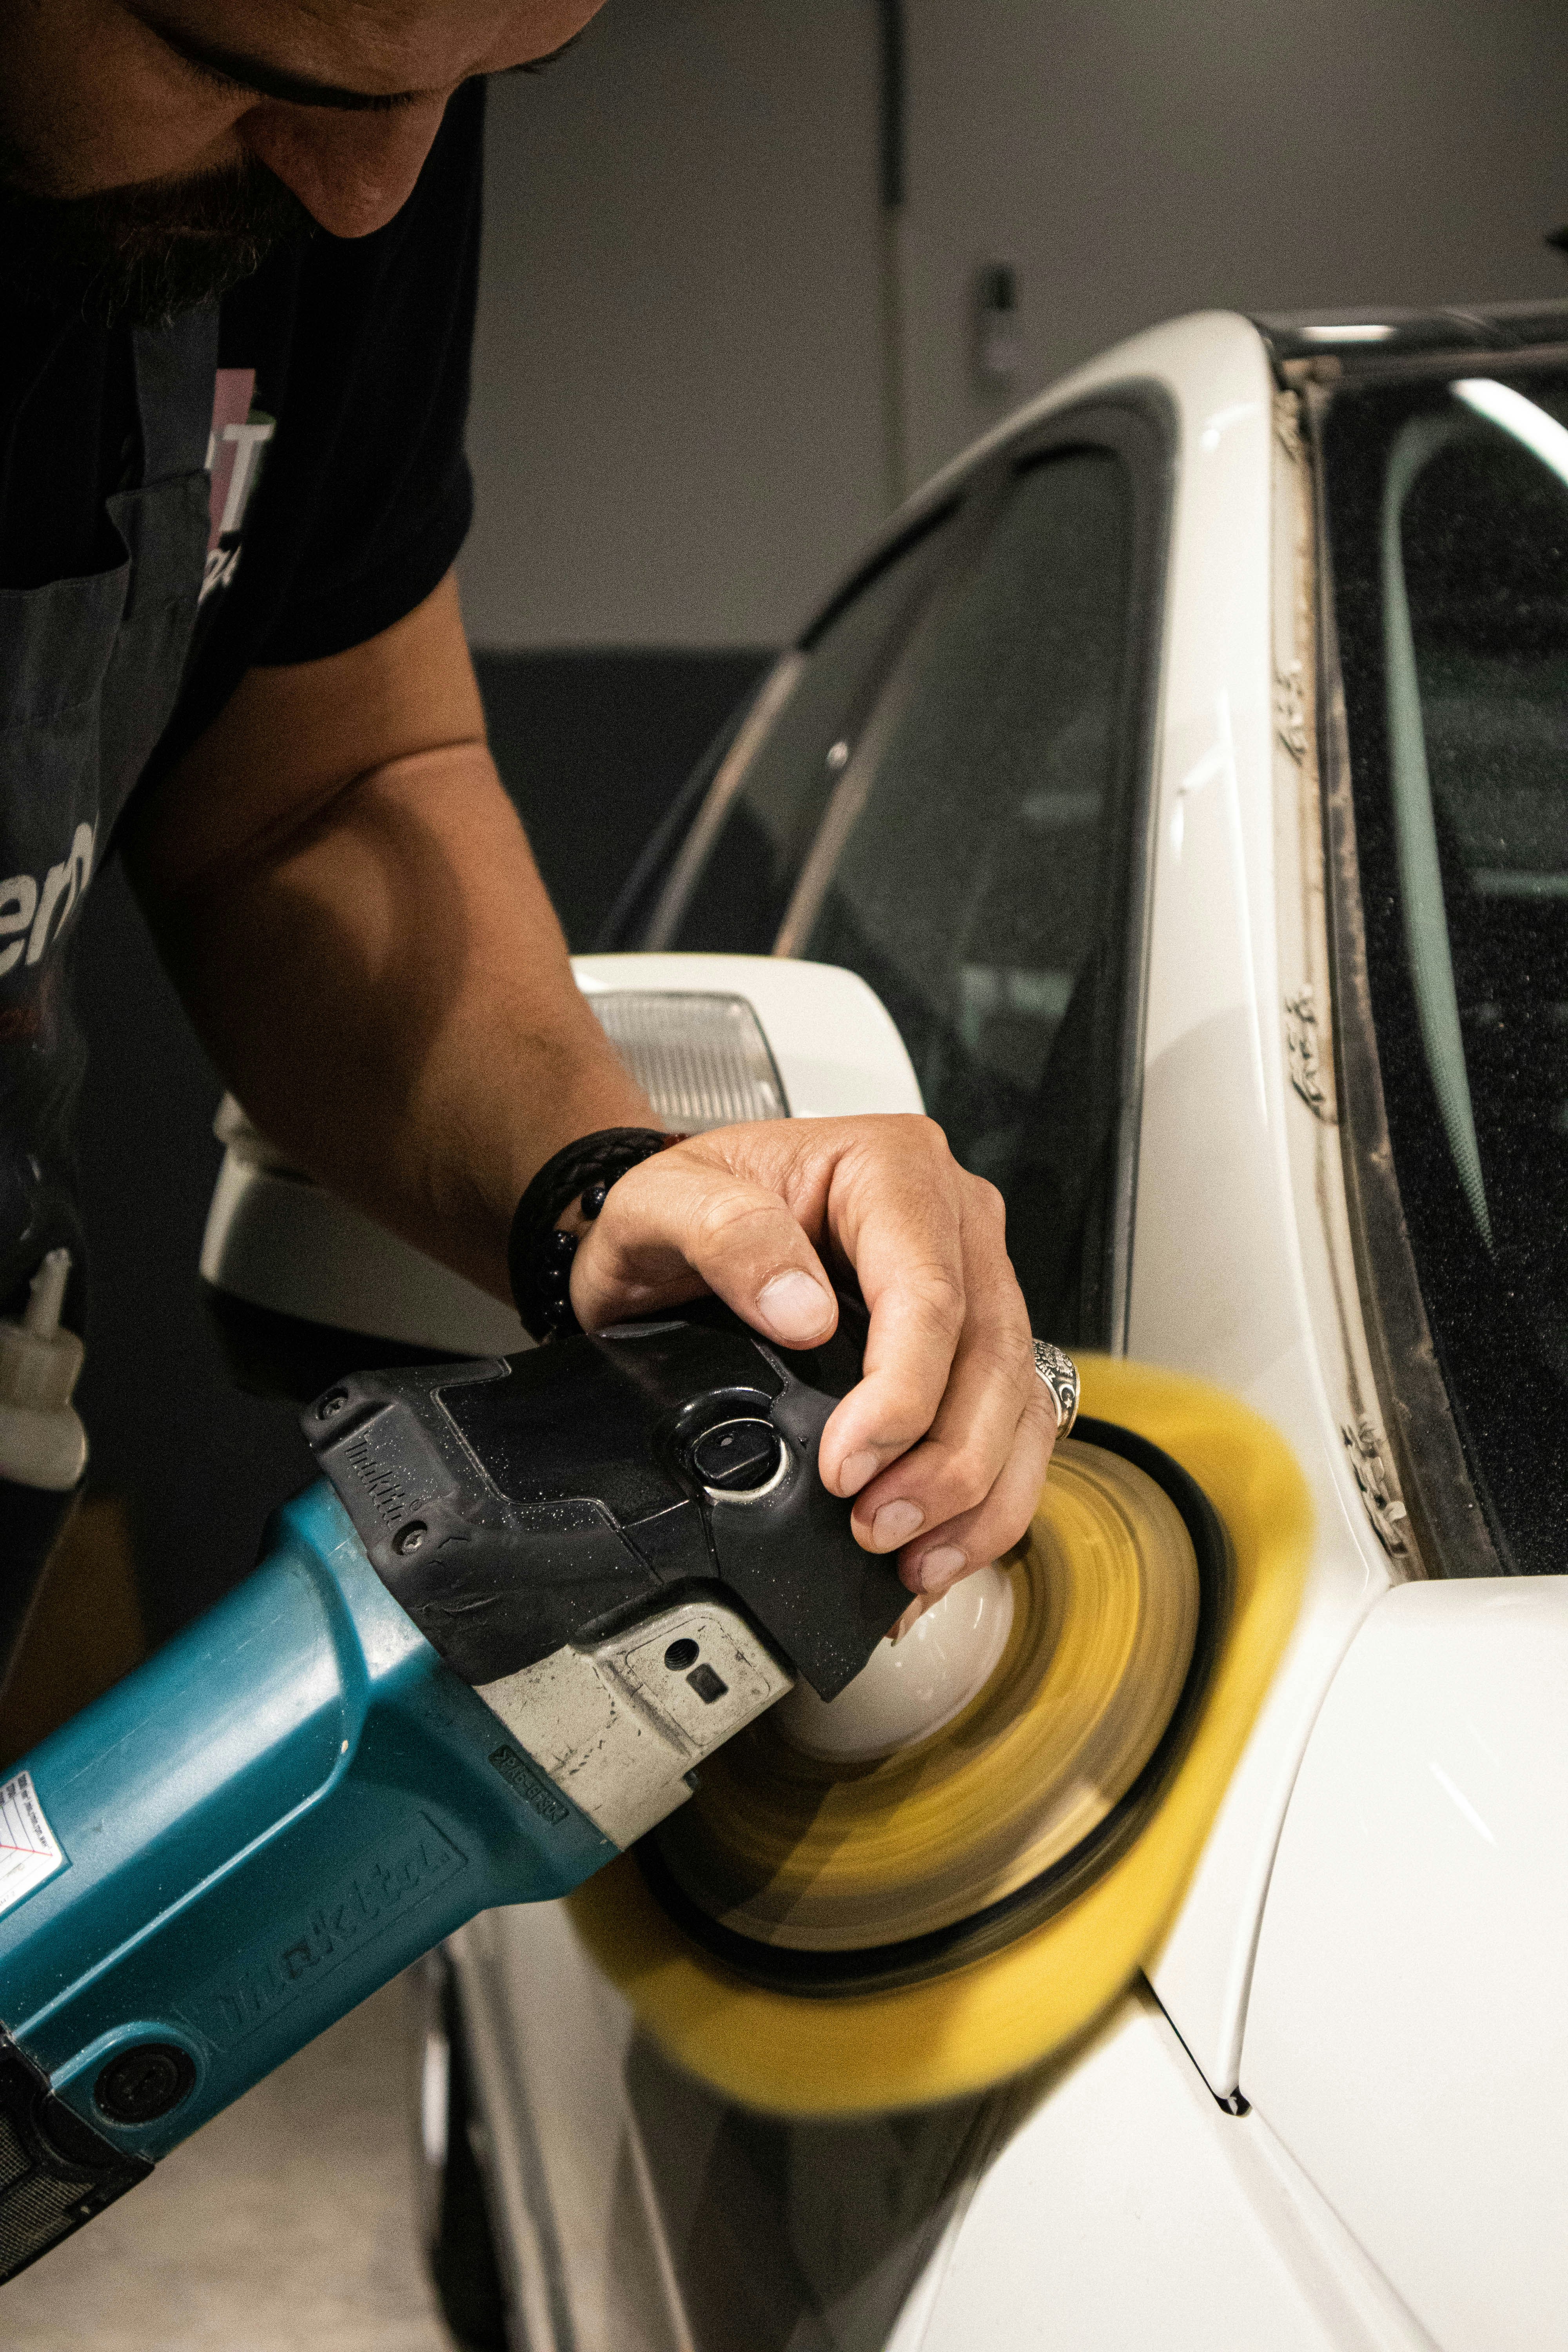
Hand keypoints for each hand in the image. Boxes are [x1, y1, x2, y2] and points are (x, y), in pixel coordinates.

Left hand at [568, 1117, 1057, 1601]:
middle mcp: (953, 1221)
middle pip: (991, 1353)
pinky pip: (1012, 1423)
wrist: (679, 1228)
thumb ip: (726, 1236)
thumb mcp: (665, 1201)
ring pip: (1017, 1398)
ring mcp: (974, 1282)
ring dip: (976, 1493)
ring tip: (912, 1559)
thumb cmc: (688, 1203)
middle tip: (876, 1527)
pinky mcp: (970, 1343)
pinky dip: (985, 1499)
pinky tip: (938, 1551)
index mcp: (893, 1169)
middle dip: (946, 1461)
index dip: (902, 1393)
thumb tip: (802, 1310)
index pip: (930, 1292)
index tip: (846, 1466)